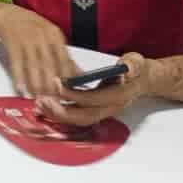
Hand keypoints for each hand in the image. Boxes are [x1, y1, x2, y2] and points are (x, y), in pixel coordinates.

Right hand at [0, 3, 79, 97]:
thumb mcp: (47, 37)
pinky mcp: (11, 39)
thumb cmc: (28, 27)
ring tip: (37, 98)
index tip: (67, 94)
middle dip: (50, 84)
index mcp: (54, 34)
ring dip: (35, 83)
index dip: (66, 78)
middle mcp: (42, 33)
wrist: (3, 13)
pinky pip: (16, 61)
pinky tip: (20, 88)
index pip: (64, 59)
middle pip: (49, 64)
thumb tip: (80, 75)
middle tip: (52, 100)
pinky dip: (18, 76)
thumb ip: (62, 55)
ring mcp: (26, 36)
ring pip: (33, 64)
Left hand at [35, 53, 151, 126]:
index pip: (93, 99)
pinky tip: (46, 106)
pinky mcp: (95, 111)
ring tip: (40, 104)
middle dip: (61, 110)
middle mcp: (110, 108)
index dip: (74, 94)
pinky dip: (61, 114)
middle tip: (42, 99)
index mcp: (118, 96)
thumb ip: (132, 65)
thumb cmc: (136, 69)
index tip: (57, 84)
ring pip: (79, 119)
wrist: (142, 80)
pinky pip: (77, 117)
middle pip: (84, 116)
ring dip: (58, 115)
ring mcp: (102, 112)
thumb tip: (128, 69)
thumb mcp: (136, 62)